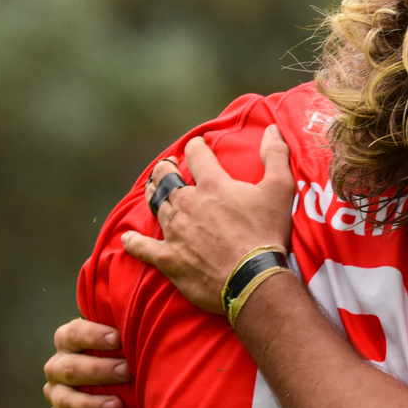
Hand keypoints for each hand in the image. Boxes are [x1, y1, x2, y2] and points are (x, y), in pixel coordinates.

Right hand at [44, 318, 129, 407]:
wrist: (117, 386)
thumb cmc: (124, 354)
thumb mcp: (126, 341)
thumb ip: (133, 327)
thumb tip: (166, 309)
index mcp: (71, 341)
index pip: (72, 333)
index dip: (92, 335)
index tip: (118, 338)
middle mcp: (59, 366)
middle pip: (68, 367)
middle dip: (97, 370)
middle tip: (126, 372)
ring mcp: (58, 395)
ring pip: (64, 399)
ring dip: (89, 405)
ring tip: (116, 407)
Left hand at [123, 126, 293, 315]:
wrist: (252, 279)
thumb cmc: (267, 233)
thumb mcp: (280, 189)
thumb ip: (276, 156)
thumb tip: (272, 129)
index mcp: (212, 184)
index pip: (197, 155)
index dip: (196, 146)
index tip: (197, 145)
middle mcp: (188, 203)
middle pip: (166, 179)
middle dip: (165, 169)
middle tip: (167, 167)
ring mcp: (175, 231)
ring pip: (156, 206)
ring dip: (154, 196)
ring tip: (154, 191)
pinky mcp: (168, 257)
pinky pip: (143, 247)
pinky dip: (134, 242)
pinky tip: (128, 238)